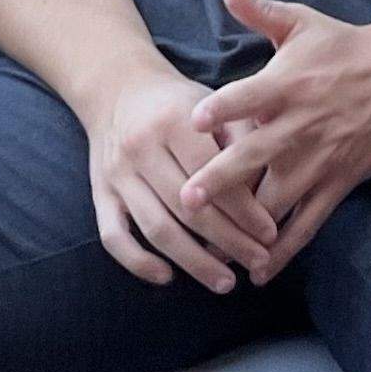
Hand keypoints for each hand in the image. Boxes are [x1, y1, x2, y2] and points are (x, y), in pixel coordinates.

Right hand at [77, 64, 277, 291]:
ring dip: (193, 261)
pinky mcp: (100, 194)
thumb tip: (270, 190)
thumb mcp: (212, 105)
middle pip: (187, 207)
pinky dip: (137, 261)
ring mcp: (117, 174)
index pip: (212, 174)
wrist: (117, 89)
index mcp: (173, 121)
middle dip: (228, 241)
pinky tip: (167, 277)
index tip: (270, 233)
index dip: (244, 209)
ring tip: (225, 282)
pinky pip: (113, 235)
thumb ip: (242, 139)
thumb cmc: (178, 104)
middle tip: (258, 262)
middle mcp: (140, 148)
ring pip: (155, 227)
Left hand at [177, 0, 370, 282]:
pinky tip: (258, 269)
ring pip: (278, 198)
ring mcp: (320, 159)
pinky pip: (307, 222)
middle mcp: (300, 124)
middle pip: (256, 157)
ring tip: (211, 246)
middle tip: (186, 199)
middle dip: (220, 180)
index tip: (193, 121)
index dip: (222, 109)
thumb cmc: (345, 45)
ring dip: (245, 223)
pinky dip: (283, 248)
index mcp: (287, 83)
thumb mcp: (302, 21)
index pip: (248, 96)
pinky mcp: (338, 182)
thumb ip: (259, 9)